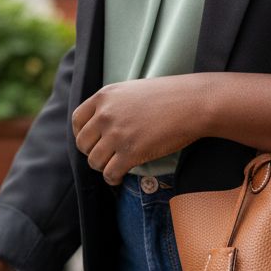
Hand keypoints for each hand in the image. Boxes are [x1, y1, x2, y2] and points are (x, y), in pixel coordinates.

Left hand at [72, 76, 209, 185]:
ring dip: (103, 168)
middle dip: (92, 153)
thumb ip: (115, 104)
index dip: (82, 134)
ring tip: (115, 167)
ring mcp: (117, 134)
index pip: (77, 120)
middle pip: (83, 144)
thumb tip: (105, 123)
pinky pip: (110, 174)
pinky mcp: (130, 153)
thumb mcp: (134, 90)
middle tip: (106, 156)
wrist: (193, 103)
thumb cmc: (171, 96)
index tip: (91, 142)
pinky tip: (120, 177)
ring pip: (94, 161)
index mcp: (105, 96)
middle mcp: (105, 114)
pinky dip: (113, 179)